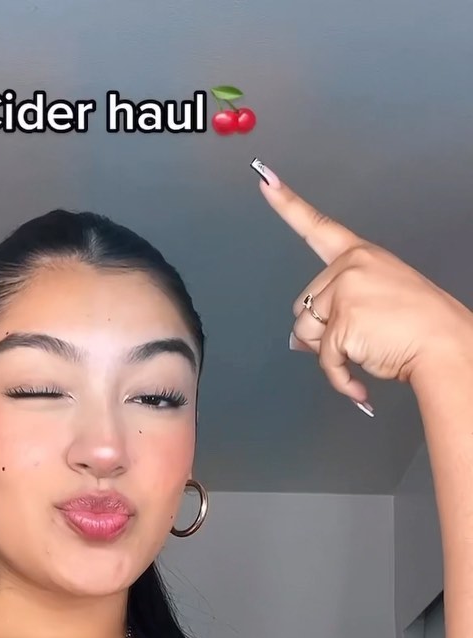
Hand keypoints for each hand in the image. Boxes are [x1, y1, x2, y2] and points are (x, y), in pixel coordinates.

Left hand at [256, 164, 472, 407]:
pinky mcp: (343, 323)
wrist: (443, 344)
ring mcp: (346, 292)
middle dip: (319, 330)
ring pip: (304, 332)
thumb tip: (297, 340)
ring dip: (326, 353)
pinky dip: (338, 378)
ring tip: (363, 351)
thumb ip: (336, 309)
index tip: (265, 181)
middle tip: (356, 338)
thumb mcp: (375, 302)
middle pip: (305, 304)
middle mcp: (350, 266)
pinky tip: (357, 384)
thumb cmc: (418, 326)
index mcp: (360, 255)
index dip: (287, 204)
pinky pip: (324, 360)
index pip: (318, 226)